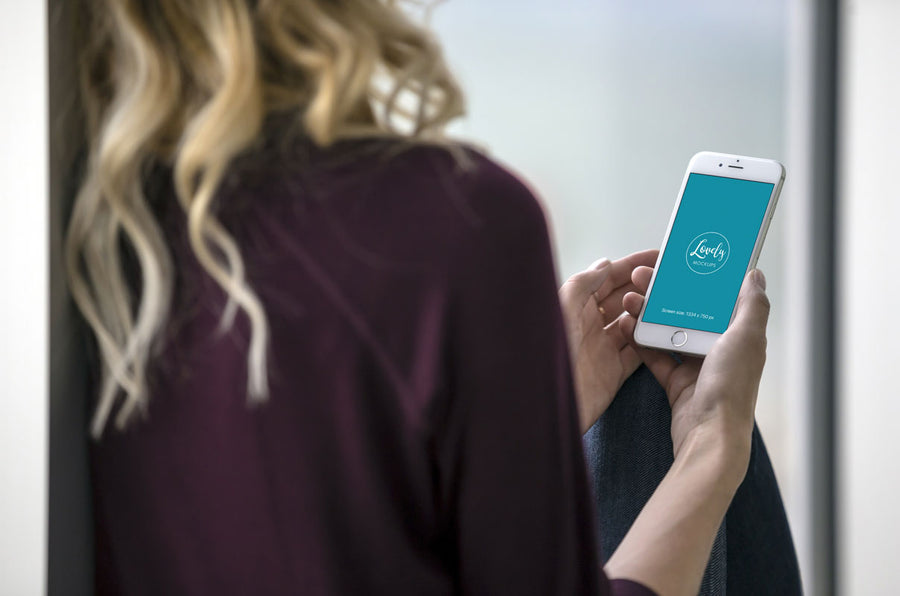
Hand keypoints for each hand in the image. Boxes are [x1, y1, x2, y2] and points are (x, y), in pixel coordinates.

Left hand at [559, 250, 658, 432]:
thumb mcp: (562, 307)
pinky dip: (651, 343)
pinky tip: (664, 332)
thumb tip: (604, 264)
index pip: (608, 279)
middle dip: (645, 287)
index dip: (632, 266)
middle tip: (671, 279)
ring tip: (671, 302)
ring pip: (634, 324)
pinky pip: (638, 353)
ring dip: (650, 313)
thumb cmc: (545, 354)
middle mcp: (589, 325)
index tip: (657, 257)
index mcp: (575, 305)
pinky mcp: (613, 372)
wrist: (543, 404)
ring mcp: (602, 348)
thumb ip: (584, 283)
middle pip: (623, 299)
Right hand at [620, 266, 769, 478]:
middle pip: (690, 312)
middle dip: (667, 293)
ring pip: (670, 330)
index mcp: (740, 336)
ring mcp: (698, 366)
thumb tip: (755, 274)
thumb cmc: (730, 389)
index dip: (701, 280)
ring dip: (650, 313)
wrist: (707, 436)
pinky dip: (642, 340)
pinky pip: (657, 355)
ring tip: (631, 298)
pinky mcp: (677, 382)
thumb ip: (752, 305)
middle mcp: (720, 350)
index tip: (681, 262)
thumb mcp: (745, 338)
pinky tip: (628, 325)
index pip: (720, 299)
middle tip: (644, 276)